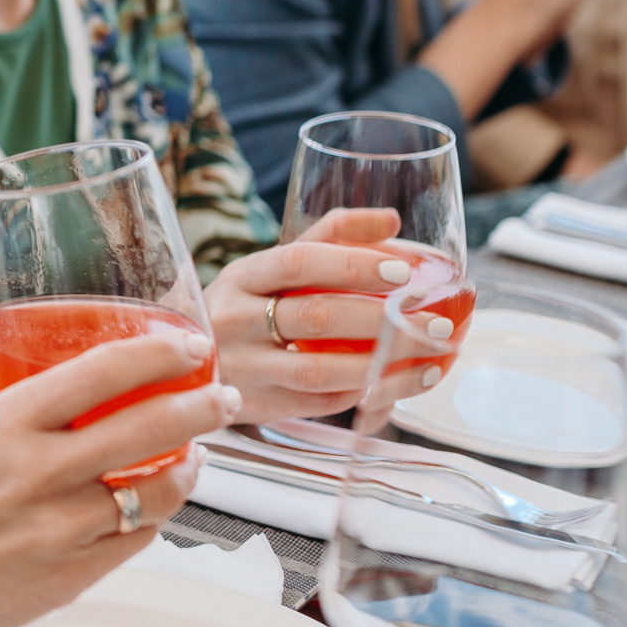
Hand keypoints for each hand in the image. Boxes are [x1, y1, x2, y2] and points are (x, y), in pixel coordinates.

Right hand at [0, 331, 239, 626]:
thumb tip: (15, 356)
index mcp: (5, 424)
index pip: (103, 372)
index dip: (161, 354)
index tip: (190, 348)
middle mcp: (38, 472)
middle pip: (151, 427)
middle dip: (202, 408)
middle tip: (222, 399)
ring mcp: (59, 528)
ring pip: (157, 492)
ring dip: (191, 469)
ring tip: (197, 456)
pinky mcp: (70, 577)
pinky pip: (136, 540)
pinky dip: (154, 518)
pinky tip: (154, 505)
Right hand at [204, 207, 443, 425]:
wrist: (189, 364)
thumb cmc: (247, 307)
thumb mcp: (271, 267)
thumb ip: (330, 237)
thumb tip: (392, 220)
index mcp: (241, 276)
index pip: (299, 261)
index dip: (353, 265)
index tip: (404, 273)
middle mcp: (234, 320)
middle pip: (316, 316)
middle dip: (384, 320)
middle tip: (436, 322)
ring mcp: (243, 368)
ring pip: (320, 369)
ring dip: (383, 366)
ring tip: (431, 360)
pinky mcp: (257, 406)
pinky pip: (318, 403)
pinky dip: (363, 392)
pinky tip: (397, 383)